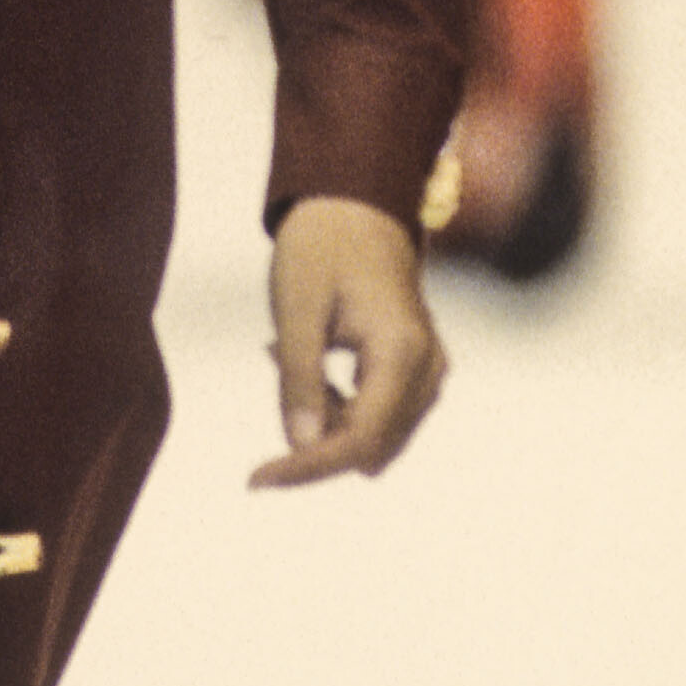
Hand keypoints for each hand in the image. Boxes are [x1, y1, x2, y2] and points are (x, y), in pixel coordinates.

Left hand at [250, 195, 446, 491]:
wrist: (356, 206)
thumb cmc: (321, 249)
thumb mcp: (296, 310)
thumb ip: (298, 379)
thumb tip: (299, 446)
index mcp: (402, 352)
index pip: (358, 440)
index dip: (307, 467)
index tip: (256, 478)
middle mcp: (427, 369)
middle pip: (368, 446)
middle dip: (313, 435)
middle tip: (277, 359)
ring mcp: (429, 371)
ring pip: (372, 436)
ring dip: (324, 416)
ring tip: (291, 350)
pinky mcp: (418, 371)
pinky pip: (376, 414)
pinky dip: (336, 404)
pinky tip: (309, 357)